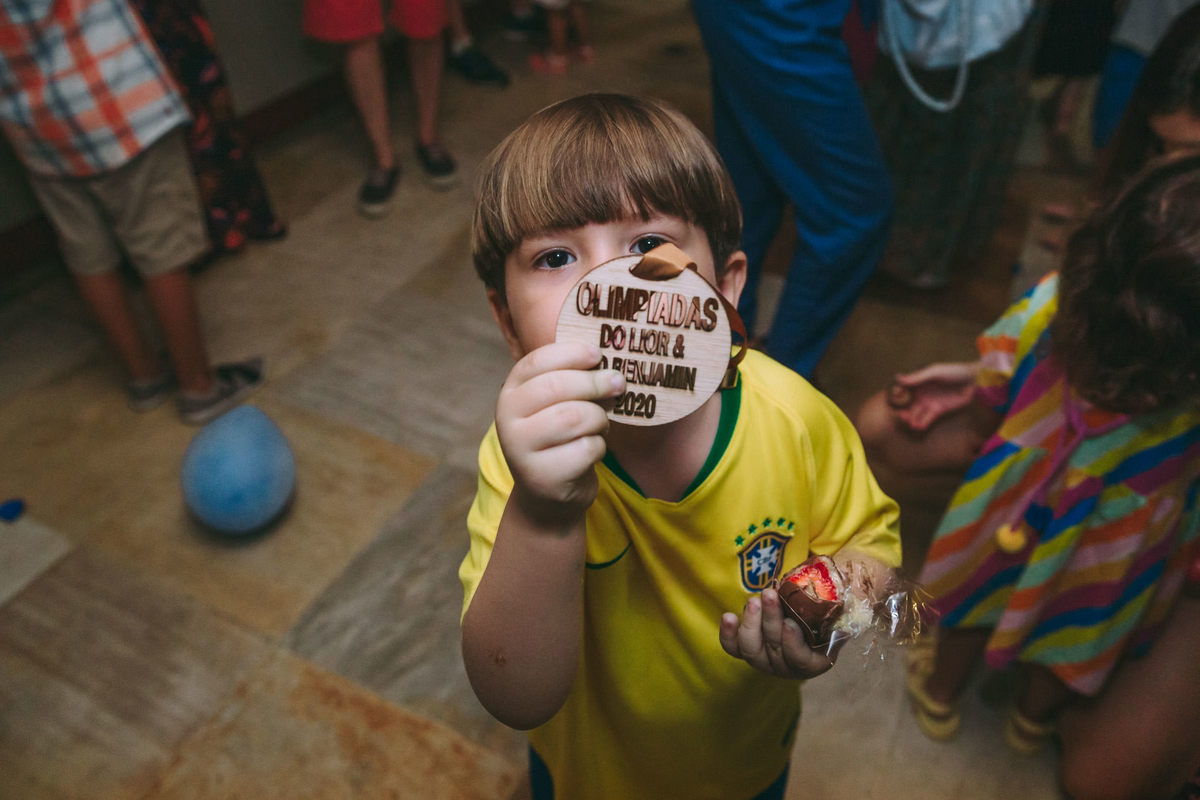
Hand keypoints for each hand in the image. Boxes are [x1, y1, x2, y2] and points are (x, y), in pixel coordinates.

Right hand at [495, 342, 624, 526]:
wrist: (547, 493)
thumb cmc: (559, 438)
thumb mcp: (559, 404)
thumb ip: (575, 380)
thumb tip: (610, 367)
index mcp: (510, 393)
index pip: (537, 362)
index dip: (571, 354)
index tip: (597, 355)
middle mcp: (507, 419)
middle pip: (557, 388)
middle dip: (595, 383)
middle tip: (618, 383)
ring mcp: (520, 450)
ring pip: (574, 417)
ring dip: (599, 418)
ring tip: (601, 423)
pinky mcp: (542, 476)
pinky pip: (585, 448)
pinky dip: (599, 446)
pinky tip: (593, 449)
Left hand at [719, 588, 836, 679]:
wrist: (806, 611)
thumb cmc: (826, 613)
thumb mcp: (840, 614)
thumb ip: (840, 612)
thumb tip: (845, 598)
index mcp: (814, 663)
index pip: (800, 660)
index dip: (793, 644)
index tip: (789, 624)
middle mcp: (787, 668)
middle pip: (774, 649)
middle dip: (770, 620)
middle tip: (769, 595)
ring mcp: (764, 661)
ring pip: (752, 649)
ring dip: (751, 623)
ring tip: (754, 600)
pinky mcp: (746, 649)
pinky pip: (733, 648)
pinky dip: (728, 634)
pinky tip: (728, 617)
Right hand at [888, 361, 980, 432]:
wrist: (972, 381)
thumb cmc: (953, 372)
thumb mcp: (934, 372)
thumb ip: (917, 377)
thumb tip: (897, 378)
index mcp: (918, 382)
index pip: (902, 389)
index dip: (896, 396)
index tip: (895, 400)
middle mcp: (921, 393)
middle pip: (906, 405)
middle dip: (902, 411)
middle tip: (903, 416)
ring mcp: (928, 402)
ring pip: (914, 414)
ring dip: (911, 419)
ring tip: (912, 423)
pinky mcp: (938, 411)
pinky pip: (926, 419)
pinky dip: (921, 424)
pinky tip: (919, 426)